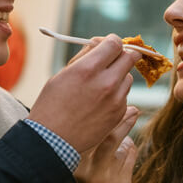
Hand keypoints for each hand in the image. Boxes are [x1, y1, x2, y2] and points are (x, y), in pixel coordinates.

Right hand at [30, 35, 140, 154]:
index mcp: (89, 68)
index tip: (109, 45)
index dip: (112, 42)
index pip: (116, 43)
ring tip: (100, 85)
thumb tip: (100, 43)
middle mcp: (106, 82)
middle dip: (122, 55)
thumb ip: (85, 57)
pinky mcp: (119, 114)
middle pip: (130, 57)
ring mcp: (115, 100)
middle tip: (113, 59)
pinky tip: (99, 102)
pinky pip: (124, 96)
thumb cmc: (52, 105)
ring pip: (128, 77)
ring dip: (119, 76)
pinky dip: (116, 95)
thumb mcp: (63, 74)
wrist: (53, 140)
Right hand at [72, 107, 137, 182]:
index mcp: (74, 162)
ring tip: (124, 140)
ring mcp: (105, 179)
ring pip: (123, 146)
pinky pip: (131, 157)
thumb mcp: (84, 163)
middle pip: (108, 137)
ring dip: (126, 139)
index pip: (89, 133)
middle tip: (133, 109)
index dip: (101, 115)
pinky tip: (127, 152)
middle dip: (123, 120)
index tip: (112, 102)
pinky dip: (131, 151)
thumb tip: (111, 112)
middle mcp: (88, 170)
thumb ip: (93, 141)